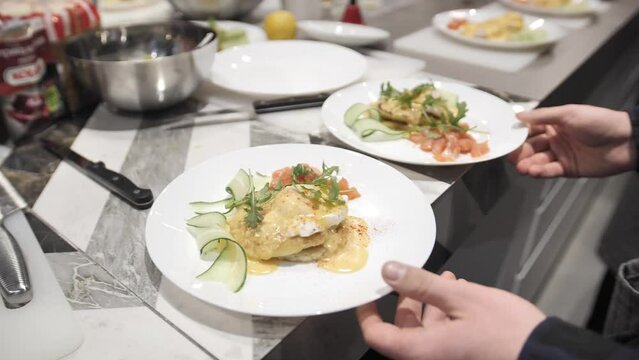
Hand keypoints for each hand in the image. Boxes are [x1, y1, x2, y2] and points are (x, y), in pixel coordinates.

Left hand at [357, 262, 545, 359]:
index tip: (367, 292)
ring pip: (424, 331)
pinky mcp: (461, 355)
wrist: (544, 355)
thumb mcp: (461, 298)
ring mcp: (446, 358)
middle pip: (402, 330)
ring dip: (429, 303)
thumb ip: (421, 285)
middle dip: (406, 300)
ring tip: (444, 278)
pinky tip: (458, 292)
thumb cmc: (505, 330)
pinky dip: (445, 314)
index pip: (377, 336)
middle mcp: (429, 359)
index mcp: (422, 351)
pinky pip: (442, 335)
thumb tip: (388, 271)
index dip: (367, 313)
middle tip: (412, 275)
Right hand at [509, 105, 636, 176]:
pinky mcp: (568, 169)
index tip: (506, 138)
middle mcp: (555, 139)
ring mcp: (561, 155)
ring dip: (528, 164)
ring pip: (538, 160)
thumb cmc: (599, 122)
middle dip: (520, 152)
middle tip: (512, 156)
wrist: (626, 141)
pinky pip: (550, 171)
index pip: (530, 129)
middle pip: (531, 147)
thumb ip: (542, 116)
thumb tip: (518, 116)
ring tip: (522, 167)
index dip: (518, 134)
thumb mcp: (569, 113)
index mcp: (554, 123)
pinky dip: (540, 171)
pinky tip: (533, 171)